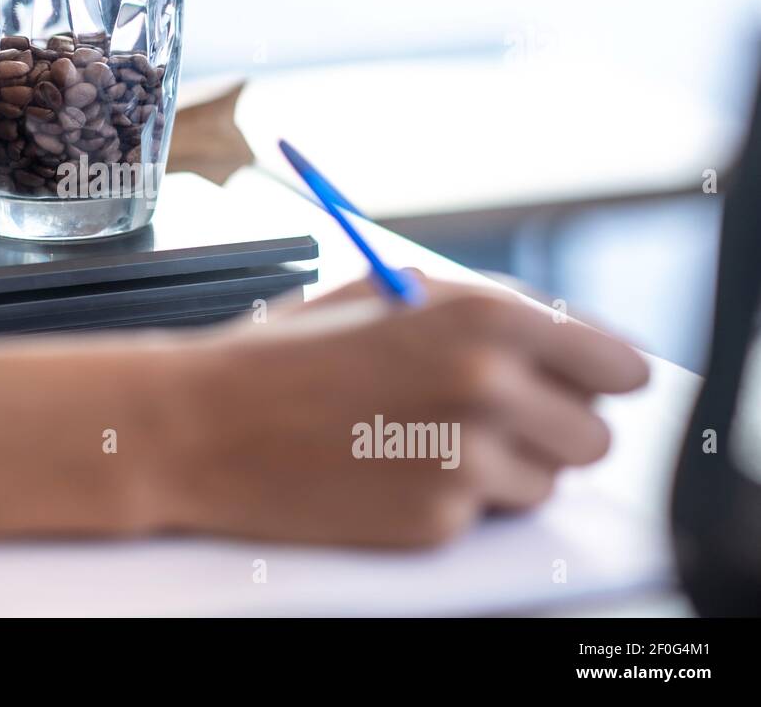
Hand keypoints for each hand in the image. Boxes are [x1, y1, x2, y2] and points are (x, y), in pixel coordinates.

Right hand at [155, 279, 648, 546]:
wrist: (203, 423)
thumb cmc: (290, 352)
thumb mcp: (390, 298)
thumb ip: (487, 315)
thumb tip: (566, 343)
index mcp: (485, 319)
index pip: (618, 365)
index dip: (599, 378)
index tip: (584, 388)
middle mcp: (488, 388)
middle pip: (594, 436)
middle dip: (552, 429)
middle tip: (498, 419)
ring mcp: (463, 462)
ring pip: (545, 485)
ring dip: (504, 470)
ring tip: (427, 441)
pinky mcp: (433, 523)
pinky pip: (480, 519)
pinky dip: (447, 501)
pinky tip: (386, 470)